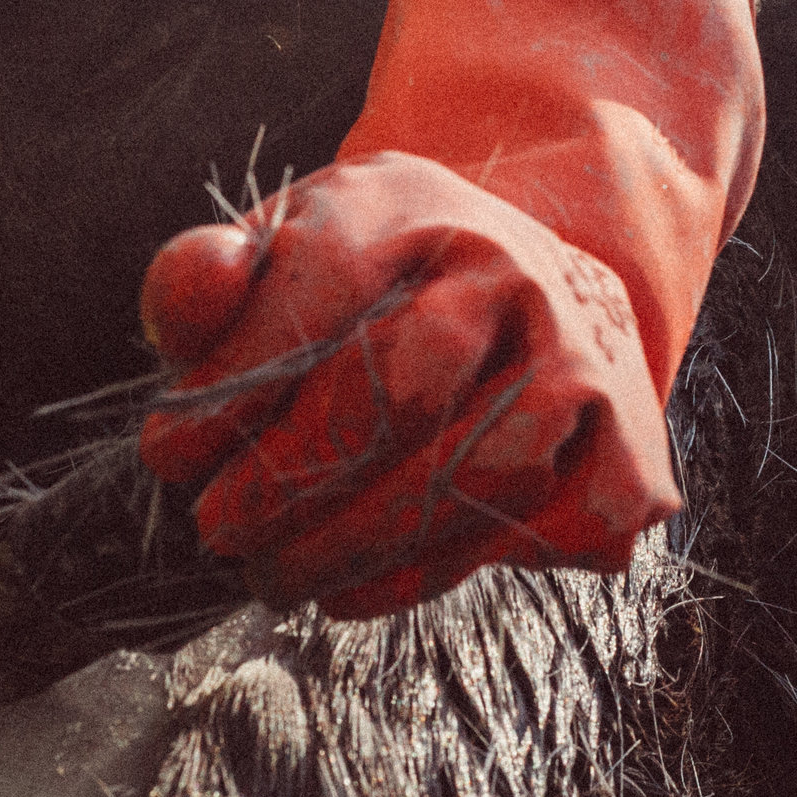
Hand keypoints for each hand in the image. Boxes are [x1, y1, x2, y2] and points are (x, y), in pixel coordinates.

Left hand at [139, 0, 760, 617]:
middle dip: (288, 481)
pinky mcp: (629, 450)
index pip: (320, 291)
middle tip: (217, 533)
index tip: (168, 455)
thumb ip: (207, 276)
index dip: (232, 388)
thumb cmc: (370, 291)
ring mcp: (583, 360)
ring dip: (354, 545)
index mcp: (412, 206)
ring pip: (474, 474)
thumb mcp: (278, 254)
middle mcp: (513, 271)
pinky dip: (432, 575)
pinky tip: (356, 590)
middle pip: (397, 391)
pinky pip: (535, 532)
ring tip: (276, 577)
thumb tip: (188, 301)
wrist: (529, 291)